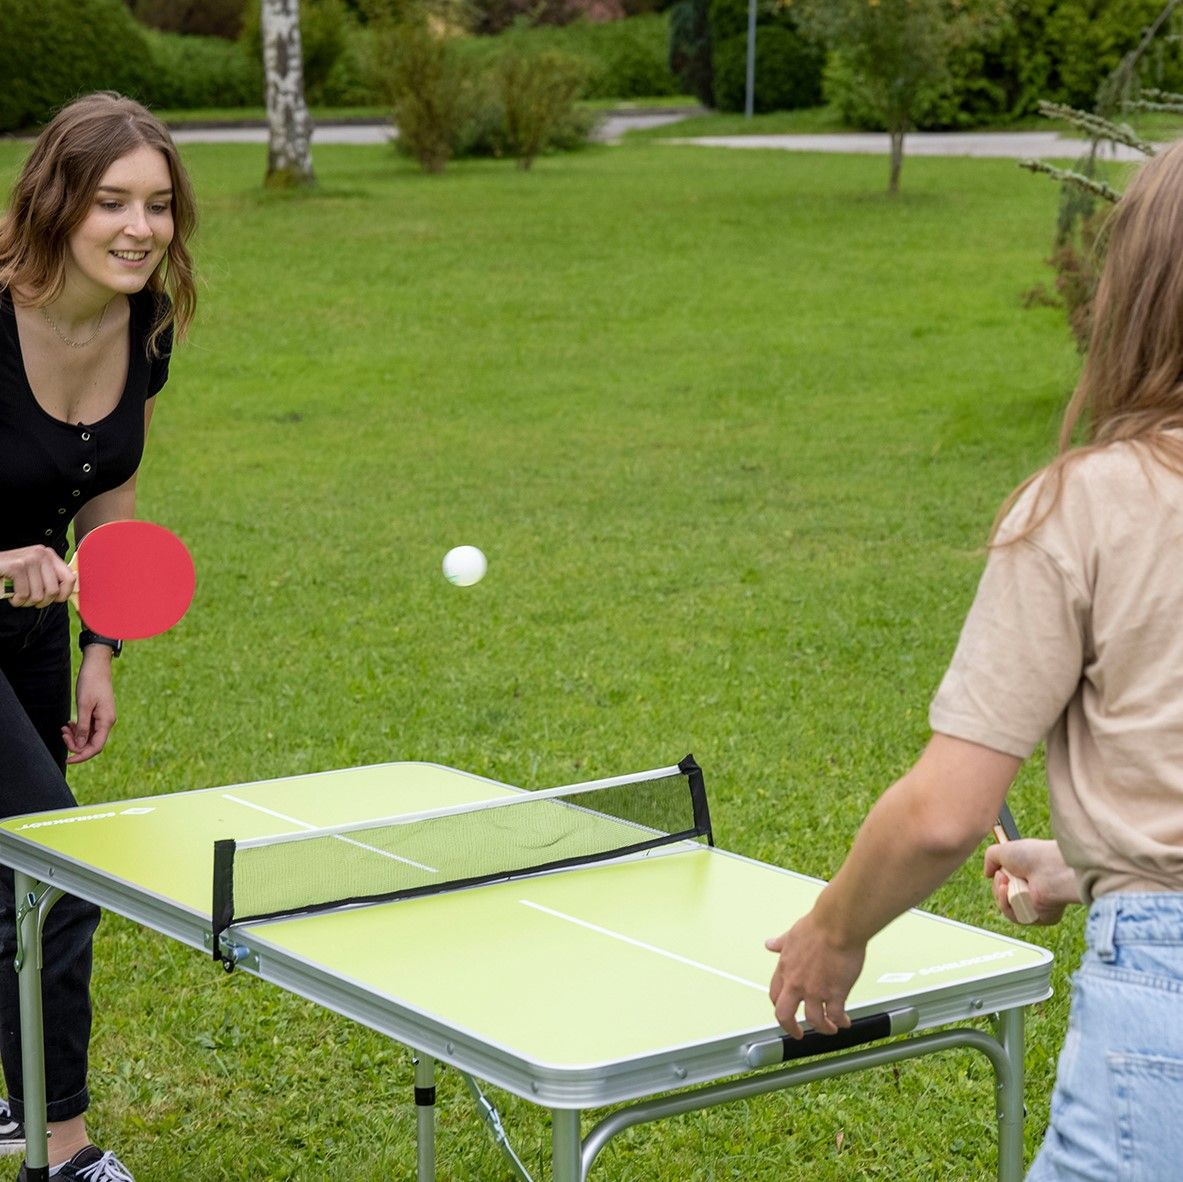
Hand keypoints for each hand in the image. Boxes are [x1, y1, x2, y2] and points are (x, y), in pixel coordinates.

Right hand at [0, 546, 74, 607]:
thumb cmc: (10, 573)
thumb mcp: (33, 571)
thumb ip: (48, 578)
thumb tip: (64, 594)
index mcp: (48, 555)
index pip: (70, 578)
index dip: (64, 594)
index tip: (56, 600)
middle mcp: (41, 554)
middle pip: (53, 590)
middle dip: (41, 602)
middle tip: (30, 600)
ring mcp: (29, 559)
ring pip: (38, 595)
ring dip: (26, 602)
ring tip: (19, 596)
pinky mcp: (16, 566)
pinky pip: (24, 594)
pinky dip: (17, 601)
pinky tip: (12, 596)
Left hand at [62, 648, 116, 762]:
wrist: (97, 666)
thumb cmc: (91, 683)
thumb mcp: (84, 705)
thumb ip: (82, 727)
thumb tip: (80, 746)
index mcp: (106, 721)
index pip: (96, 747)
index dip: (81, 756)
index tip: (67, 759)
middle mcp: (107, 722)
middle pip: (92, 743)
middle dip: (76, 744)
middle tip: (62, 735)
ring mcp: (103, 718)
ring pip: (89, 736)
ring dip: (75, 736)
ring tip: (64, 728)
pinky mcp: (99, 714)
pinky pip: (88, 728)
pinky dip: (78, 729)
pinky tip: (69, 724)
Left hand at [766, 912, 865, 1039]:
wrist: (837, 925)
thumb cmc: (818, 926)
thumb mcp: (792, 934)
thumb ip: (781, 943)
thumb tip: (770, 944)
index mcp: (785, 969)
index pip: (774, 995)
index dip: (779, 1006)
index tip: (785, 1011)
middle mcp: (796, 983)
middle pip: (784, 1015)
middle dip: (791, 1028)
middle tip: (798, 1033)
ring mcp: (815, 990)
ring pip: (813, 1020)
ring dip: (822, 1028)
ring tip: (830, 1028)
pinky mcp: (835, 993)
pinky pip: (836, 1016)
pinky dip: (840, 1022)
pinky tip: (845, 1021)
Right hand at [984, 838, 1076, 925]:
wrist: (1050, 868)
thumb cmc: (1032, 856)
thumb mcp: (1004, 850)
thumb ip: (991, 858)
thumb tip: (987, 873)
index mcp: (1030, 875)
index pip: (1009, 882)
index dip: (1000, 877)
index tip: (998, 870)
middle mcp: (1034, 890)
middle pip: (1005, 895)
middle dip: (998, 885)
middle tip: (1002, 875)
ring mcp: (1038, 905)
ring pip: (1008, 908)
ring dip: (1000, 895)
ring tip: (1005, 882)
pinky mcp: (1042, 918)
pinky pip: (1016, 917)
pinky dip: (1006, 906)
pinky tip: (1007, 892)